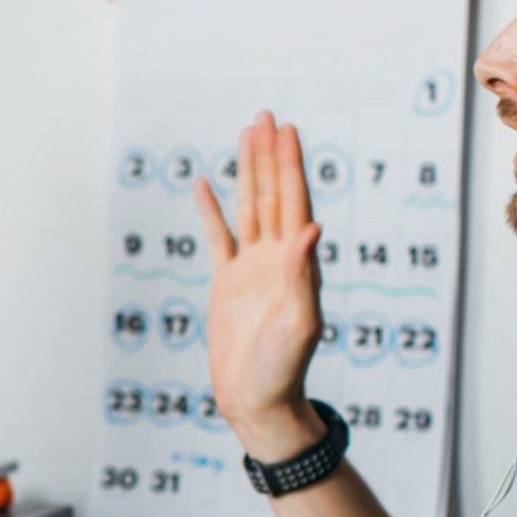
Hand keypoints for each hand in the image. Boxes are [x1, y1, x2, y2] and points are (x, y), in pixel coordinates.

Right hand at [196, 112, 325, 459]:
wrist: (257, 399)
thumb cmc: (284, 368)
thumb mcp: (300, 322)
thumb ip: (302, 274)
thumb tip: (312, 226)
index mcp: (298, 264)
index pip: (295, 203)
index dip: (291, 166)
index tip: (287, 131)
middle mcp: (277, 258)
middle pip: (273, 195)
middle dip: (270, 156)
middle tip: (266, 117)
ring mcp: (252, 268)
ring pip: (249, 207)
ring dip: (248, 172)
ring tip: (245, 135)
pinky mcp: (227, 283)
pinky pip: (218, 238)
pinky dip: (212, 211)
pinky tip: (204, 185)